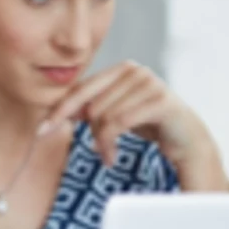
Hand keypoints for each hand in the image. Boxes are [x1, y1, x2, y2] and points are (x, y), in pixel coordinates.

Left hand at [38, 60, 226, 188]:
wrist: (186, 139)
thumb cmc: (149, 125)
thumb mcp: (116, 115)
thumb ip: (90, 110)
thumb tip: (55, 115)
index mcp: (121, 70)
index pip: (81, 89)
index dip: (60, 110)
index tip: (42, 130)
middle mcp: (134, 70)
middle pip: (91, 105)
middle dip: (91, 134)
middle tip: (99, 152)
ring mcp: (149, 82)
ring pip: (104, 116)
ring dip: (102, 144)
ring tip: (108, 156)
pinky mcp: (159, 99)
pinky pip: (119, 123)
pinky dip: (110, 145)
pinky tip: (112, 159)